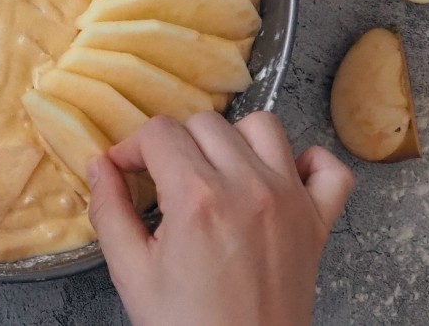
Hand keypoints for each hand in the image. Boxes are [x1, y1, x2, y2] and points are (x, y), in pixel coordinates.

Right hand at [88, 112, 353, 325]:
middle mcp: (247, 187)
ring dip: (233, 140)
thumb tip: (99, 166)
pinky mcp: (318, 221)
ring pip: (262, 127)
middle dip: (175, 144)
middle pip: (204, 123)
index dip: (132, 147)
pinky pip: (329, 167)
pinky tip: (277, 177)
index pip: (158, 132)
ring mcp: (289, 200)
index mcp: (197, 197)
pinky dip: (307, 162)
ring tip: (214, 173)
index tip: (126, 169)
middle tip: (163, 179)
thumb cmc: (187, 324)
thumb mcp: (130, 271)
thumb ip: (109, 210)